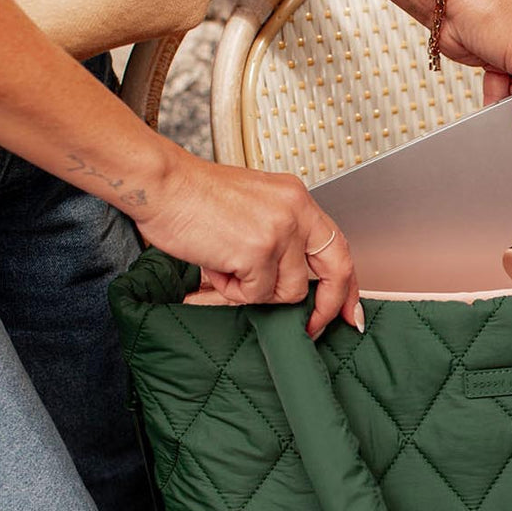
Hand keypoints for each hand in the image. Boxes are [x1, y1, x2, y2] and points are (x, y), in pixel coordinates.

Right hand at [138, 149, 359, 339]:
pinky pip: (255, 295)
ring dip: (256, 290)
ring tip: (228, 265)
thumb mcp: (254, 206)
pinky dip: (232, 290)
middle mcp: (295, 211)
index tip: (350, 311)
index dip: (347, 284)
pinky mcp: (257, 252)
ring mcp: (279, 232)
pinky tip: (216, 264)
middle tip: (312, 327)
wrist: (161, 183)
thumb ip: (281, 237)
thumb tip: (295, 284)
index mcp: (296, 198)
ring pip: (287, 291)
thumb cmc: (194, 196)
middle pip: (334, 271)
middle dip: (327, 306)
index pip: (338, 246)